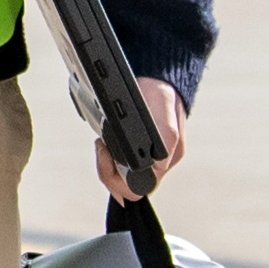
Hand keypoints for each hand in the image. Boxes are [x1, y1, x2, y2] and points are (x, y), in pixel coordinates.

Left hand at [100, 74, 188, 199]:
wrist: (157, 78)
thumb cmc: (160, 93)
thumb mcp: (162, 112)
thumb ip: (165, 137)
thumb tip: (159, 164)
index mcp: (167, 159)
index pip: (137, 189)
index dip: (116, 180)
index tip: (107, 154)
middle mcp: (158, 163)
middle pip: (127, 187)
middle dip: (108, 171)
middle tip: (101, 146)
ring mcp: (149, 159)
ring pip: (122, 177)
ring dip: (107, 164)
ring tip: (103, 143)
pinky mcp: (139, 151)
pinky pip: (121, 166)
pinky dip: (110, 156)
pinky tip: (106, 142)